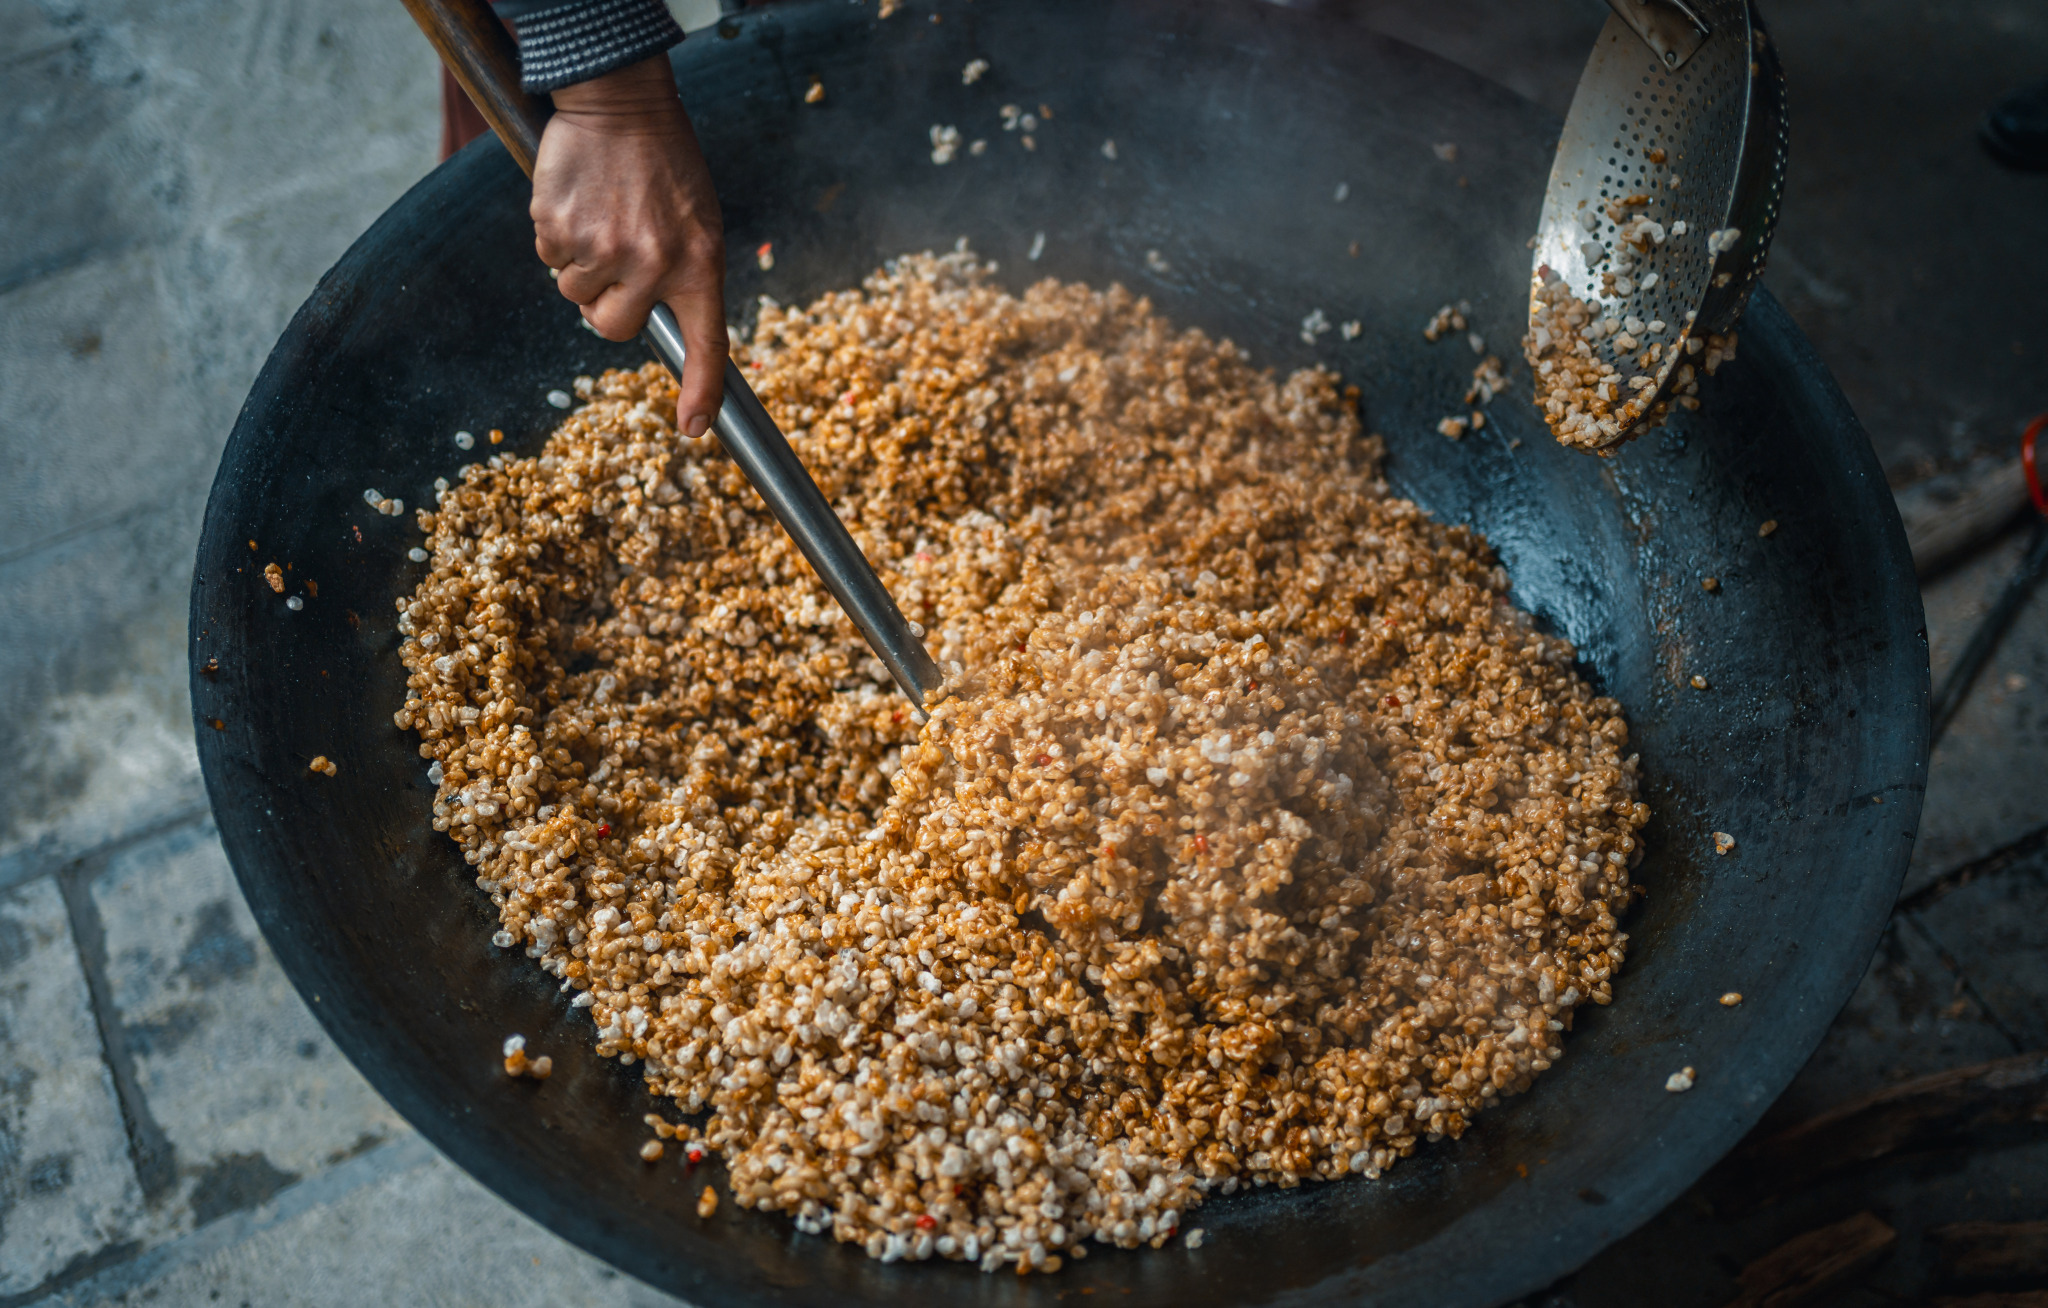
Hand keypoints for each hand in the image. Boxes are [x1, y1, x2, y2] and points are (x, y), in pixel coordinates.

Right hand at [531, 56, 726, 437]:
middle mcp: (654, 263)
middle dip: (604, 305)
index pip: (707, 343)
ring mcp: (603, 249)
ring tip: (601, 215)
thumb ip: (681, 273)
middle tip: (613, 263)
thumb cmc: (664, 164)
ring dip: (580, 265)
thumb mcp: (696, 220)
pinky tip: (579, 200)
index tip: (694, 429)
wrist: (621, 101)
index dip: (701, 391)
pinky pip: (549, 258)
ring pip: (574, 293)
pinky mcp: (559, 229)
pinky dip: (557, 237)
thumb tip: (649, 321)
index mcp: (700, 263)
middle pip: (612, 328)